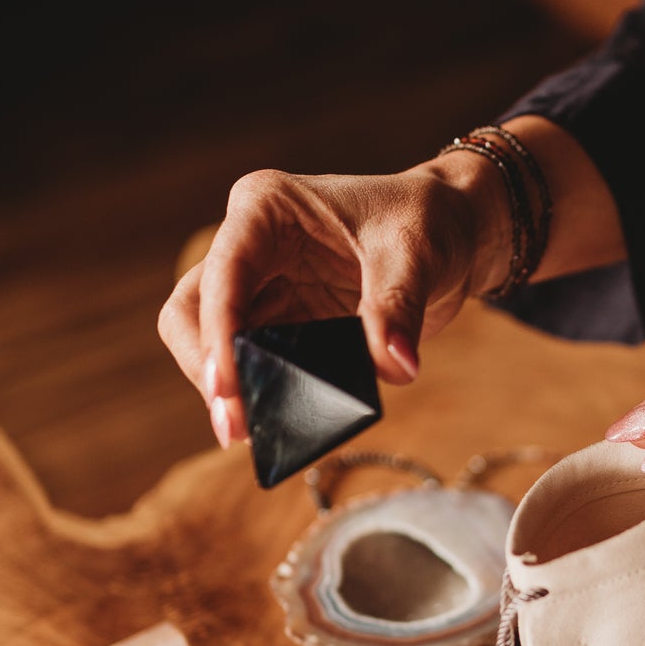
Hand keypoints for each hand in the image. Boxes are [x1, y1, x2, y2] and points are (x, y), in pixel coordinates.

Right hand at [157, 116, 625, 447]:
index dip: (218, 331)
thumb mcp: (418, 253)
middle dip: (207, 369)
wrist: (453, 235)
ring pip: (210, 346)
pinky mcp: (279, 327)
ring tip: (252, 437)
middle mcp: (249, 246)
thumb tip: (394, 366)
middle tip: (235, 428)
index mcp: (267, 208)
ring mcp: (259, 289)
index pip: (224, 272)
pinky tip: (278, 429)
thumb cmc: (429, 223)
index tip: (228, 386)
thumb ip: (398, 306)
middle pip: (192, 312)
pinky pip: (253, 368)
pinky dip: (261, 397)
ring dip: (228, 392)